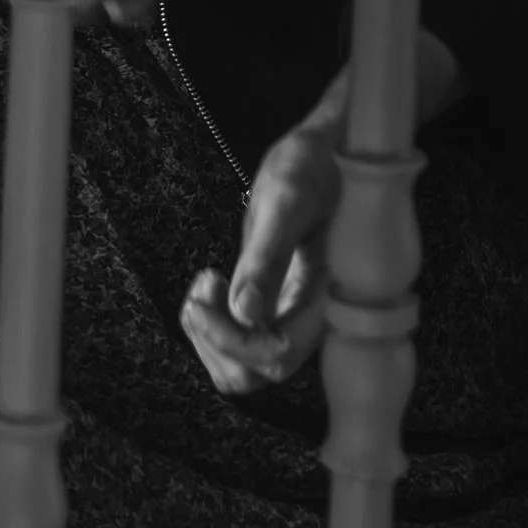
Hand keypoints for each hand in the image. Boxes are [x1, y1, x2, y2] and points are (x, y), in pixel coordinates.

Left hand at [181, 97, 342, 394]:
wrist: (326, 151)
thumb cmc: (313, 166)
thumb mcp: (287, 200)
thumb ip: (268, 258)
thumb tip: (245, 314)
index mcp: (322, 302)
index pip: (273, 357)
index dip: (230, 338)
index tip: (204, 289)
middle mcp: (308, 319)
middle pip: (254, 375)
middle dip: (214, 340)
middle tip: (202, 289)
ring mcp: (290, 314)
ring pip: (242, 366)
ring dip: (209, 336)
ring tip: (204, 286)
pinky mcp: (273, 303)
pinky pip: (238, 341)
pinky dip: (213, 323)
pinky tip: (211, 282)